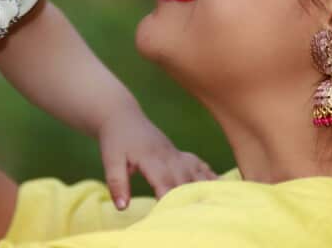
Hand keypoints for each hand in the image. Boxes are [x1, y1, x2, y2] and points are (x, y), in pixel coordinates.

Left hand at [97, 109, 216, 208]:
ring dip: (204, 187)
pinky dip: (209, 175)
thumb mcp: (110, 161)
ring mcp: (176, 154)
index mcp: (151, 158)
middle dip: (190, 197)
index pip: (163, 179)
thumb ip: (117, 183)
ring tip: (214, 202)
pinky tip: (220, 185)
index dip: (169, 195)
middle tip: (196, 214)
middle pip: (184, 179)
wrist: (123, 116)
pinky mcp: (179, 154)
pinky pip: (198, 164)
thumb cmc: (116, 140)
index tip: (172, 211)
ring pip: (195, 172)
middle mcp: (168, 156)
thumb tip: (122, 206)